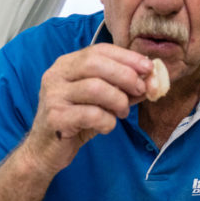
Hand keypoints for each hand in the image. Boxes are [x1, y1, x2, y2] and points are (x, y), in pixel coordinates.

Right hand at [22, 43, 152, 173]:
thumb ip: (123, 88)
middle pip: (95, 63)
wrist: (47, 150)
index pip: (99, 50)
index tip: (148, 67)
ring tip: (121, 113)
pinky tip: (106, 126)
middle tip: (140, 90)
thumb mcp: (101, 101)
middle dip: (125, 75)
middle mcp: (56, 75)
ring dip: (118, 100)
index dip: (127, 57)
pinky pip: (90, 114)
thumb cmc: (76, 121)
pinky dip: (107, 121)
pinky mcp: (55, 117)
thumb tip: (152, 80)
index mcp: (67, 64)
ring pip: (95, 87)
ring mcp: (53, 95)